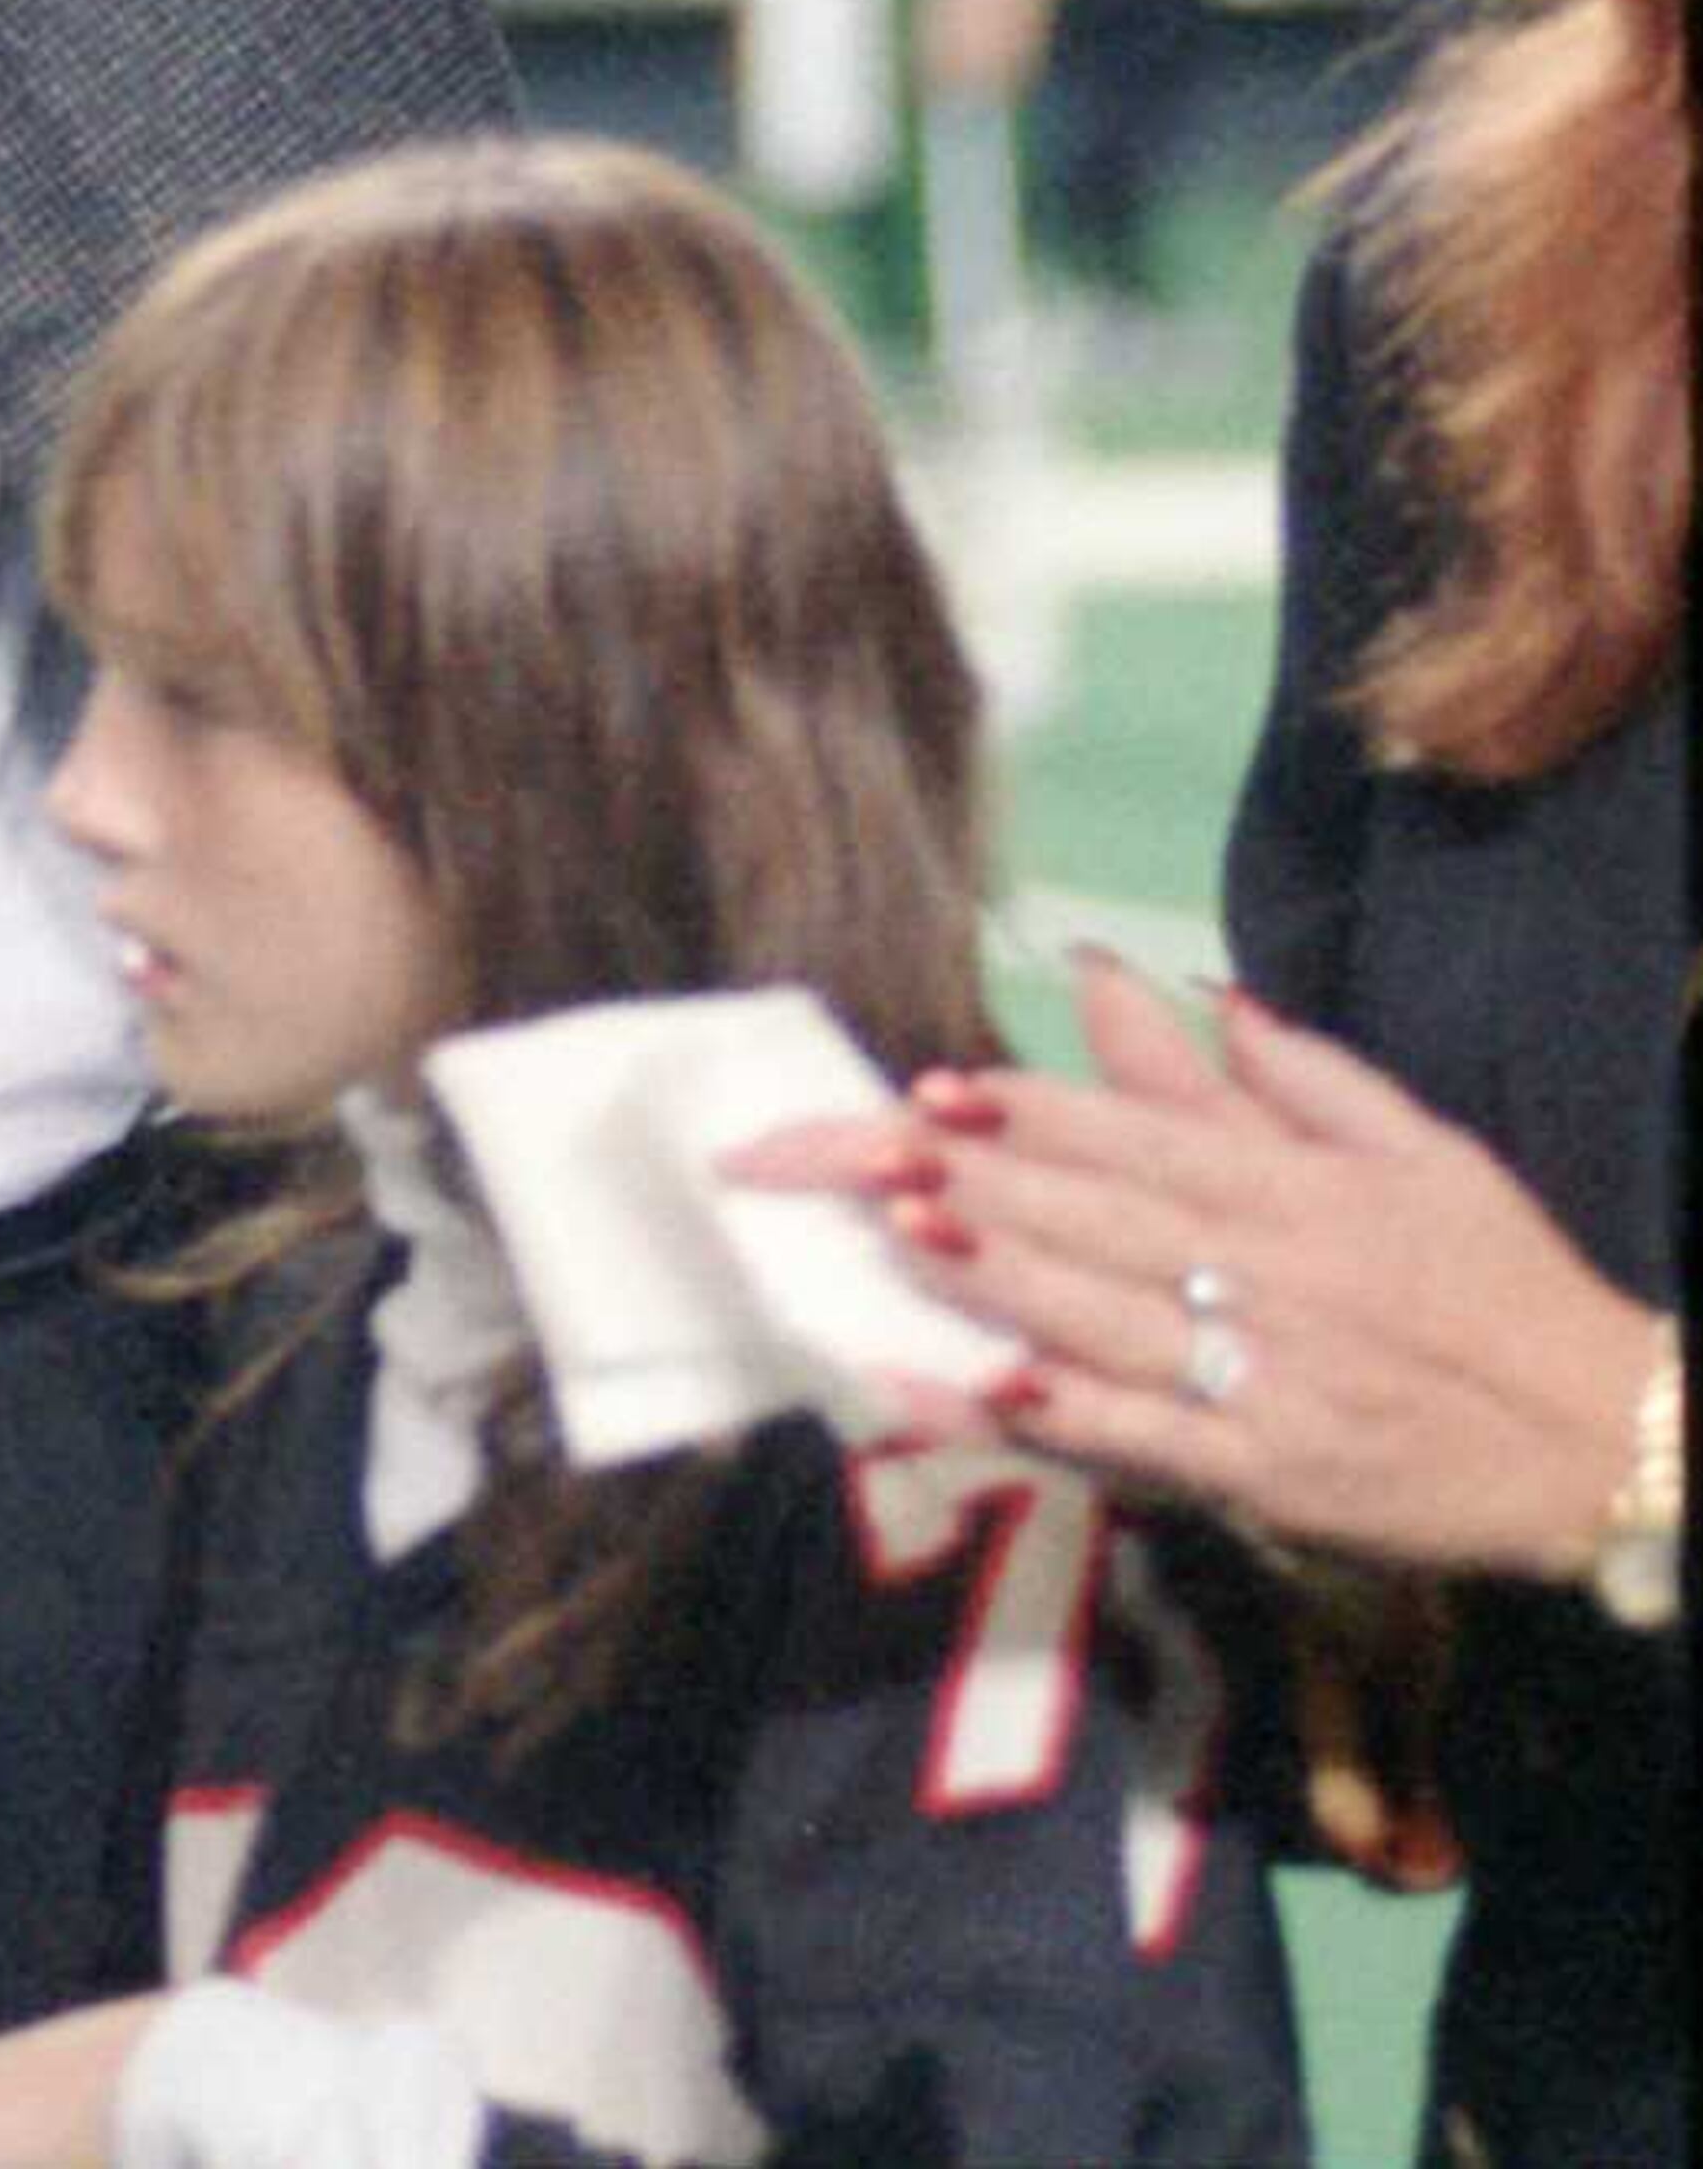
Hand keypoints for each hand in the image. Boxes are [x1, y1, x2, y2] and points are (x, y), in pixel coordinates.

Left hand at [732, 948, 1665, 1578]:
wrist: (1614, 1440)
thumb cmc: (1505, 1284)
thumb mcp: (1419, 1151)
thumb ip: (1297, 1075)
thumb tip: (1189, 990)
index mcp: (1300, 1187)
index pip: (1136, 1134)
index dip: (1027, 1108)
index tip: (929, 1086)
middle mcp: (1274, 1270)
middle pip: (1095, 1212)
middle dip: (968, 1176)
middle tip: (852, 1152)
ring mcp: (1271, 1376)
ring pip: (1108, 1313)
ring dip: (995, 1272)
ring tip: (895, 1233)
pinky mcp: (1279, 1476)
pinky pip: (1155, 1439)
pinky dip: (1071, 1414)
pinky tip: (989, 1388)